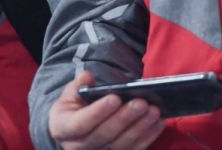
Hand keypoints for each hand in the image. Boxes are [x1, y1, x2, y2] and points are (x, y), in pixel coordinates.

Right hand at [49, 71, 164, 149]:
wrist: (72, 132)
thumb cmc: (72, 109)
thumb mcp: (68, 95)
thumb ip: (77, 86)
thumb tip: (88, 78)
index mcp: (64, 128)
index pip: (81, 124)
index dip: (98, 112)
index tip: (115, 97)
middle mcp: (79, 147)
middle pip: (105, 135)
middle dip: (125, 118)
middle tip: (142, 102)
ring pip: (122, 145)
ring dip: (140, 128)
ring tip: (154, 110)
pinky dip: (147, 137)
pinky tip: (158, 122)